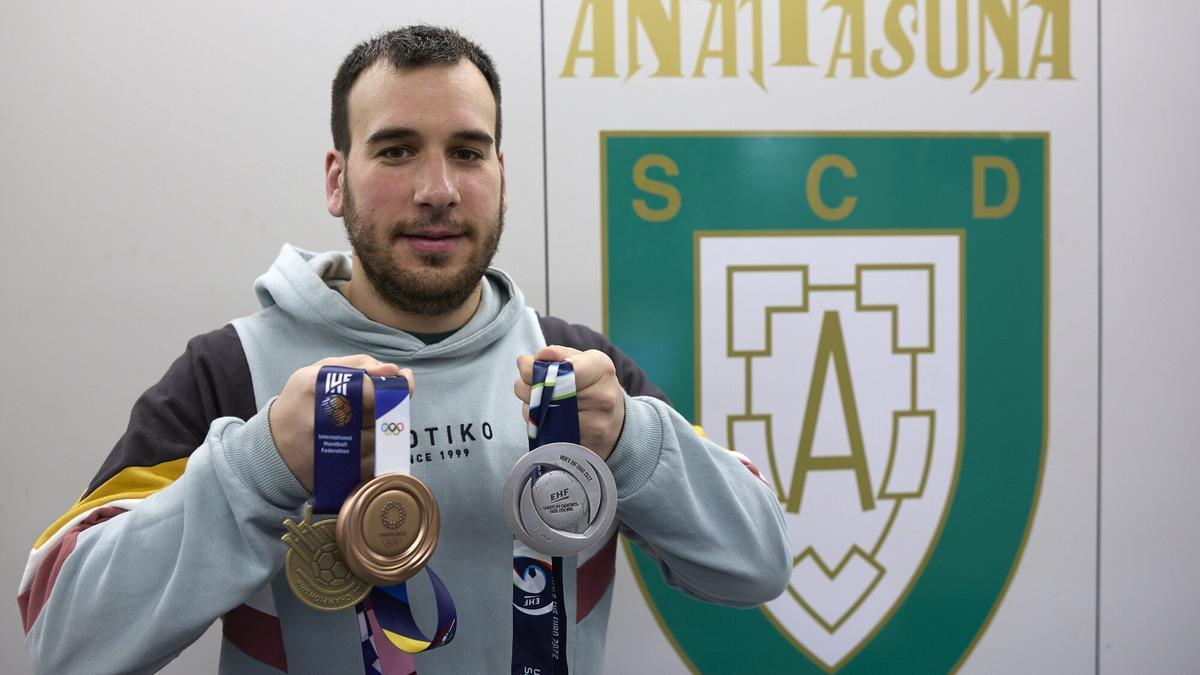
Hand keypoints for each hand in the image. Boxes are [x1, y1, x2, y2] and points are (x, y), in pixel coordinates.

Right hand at [268, 355, 412, 491]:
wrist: (273, 447)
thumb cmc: (299, 402)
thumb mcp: (316, 372)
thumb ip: (357, 364)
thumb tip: (394, 370)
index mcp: (315, 387)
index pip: (368, 388)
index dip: (390, 386)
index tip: (400, 381)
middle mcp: (322, 421)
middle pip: (379, 414)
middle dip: (392, 406)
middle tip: (390, 400)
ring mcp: (331, 450)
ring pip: (381, 438)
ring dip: (385, 429)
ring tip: (368, 422)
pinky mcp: (340, 473)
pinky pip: (376, 459)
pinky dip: (378, 450)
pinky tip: (364, 441)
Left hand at [514, 346, 624, 460]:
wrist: (615, 424)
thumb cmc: (594, 386)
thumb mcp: (585, 362)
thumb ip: (559, 355)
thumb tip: (531, 359)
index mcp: (602, 370)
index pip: (561, 368)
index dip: (535, 369)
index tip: (525, 366)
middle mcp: (602, 398)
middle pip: (547, 392)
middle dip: (525, 386)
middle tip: (523, 382)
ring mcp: (594, 426)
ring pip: (541, 414)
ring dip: (529, 406)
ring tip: (537, 401)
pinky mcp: (581, 446)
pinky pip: (544, 434)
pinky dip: (537, 424)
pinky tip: (546, 418)